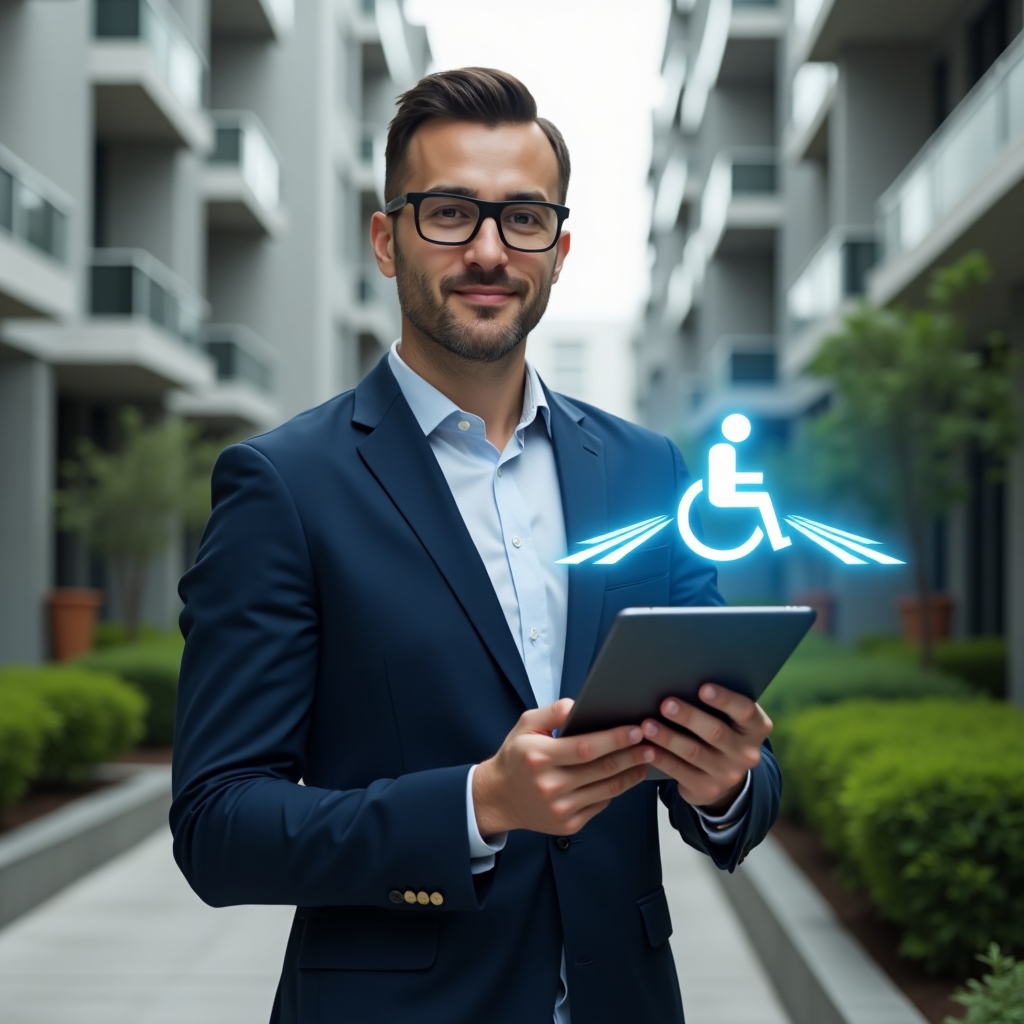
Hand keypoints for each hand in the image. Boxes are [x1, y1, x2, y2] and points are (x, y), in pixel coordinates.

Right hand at [472, 699, 652, 836]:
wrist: (499, 797)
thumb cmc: (516, 757)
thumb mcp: (526, 725)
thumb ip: (552, 711)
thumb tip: (579, 705)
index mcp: (539, 757)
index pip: (585, 747)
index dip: (614, 739)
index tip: (635, 730)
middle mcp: (550, 786)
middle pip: (602, 769)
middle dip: (631, 755)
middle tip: (652, 743)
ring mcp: (560, 808)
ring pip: (607, 789)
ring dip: (631, 774)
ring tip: (646, 759)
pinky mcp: (568, 824)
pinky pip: (601, 805)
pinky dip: (616, 790)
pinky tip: (627, 777)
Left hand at [641, 685, 772, 813]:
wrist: (724, 774)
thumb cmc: (721, 729)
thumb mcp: (729, 718)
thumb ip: (716, 704)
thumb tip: (680, 678)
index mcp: (756, 728)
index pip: (745, 711)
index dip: (725, 699)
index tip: (703, 688)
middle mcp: (747, 753)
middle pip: (716, 732)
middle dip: (688, 717)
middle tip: (665, 704)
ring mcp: (728, 774)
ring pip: (694, 752)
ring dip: (668, 738)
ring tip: (647, 725)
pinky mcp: (707, 789)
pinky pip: (680, 771)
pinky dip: (661, 758)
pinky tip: (646, 748)